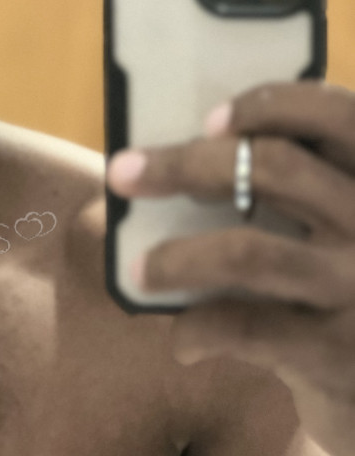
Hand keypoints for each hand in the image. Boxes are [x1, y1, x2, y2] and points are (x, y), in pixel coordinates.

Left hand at [105, 80, 354, 413]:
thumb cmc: (343, 302)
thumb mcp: (340, 238)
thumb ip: (297, 200)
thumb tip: (175, 165)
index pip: (338, 113)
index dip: (271, 104)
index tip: (209, 118)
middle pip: (275, 167)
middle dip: (185, 165)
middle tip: (123, 173)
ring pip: (249, 250)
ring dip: (176, 258)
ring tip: (137, 271)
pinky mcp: (337, 352)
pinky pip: (244, 326)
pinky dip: (198, 330)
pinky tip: (184, 341)